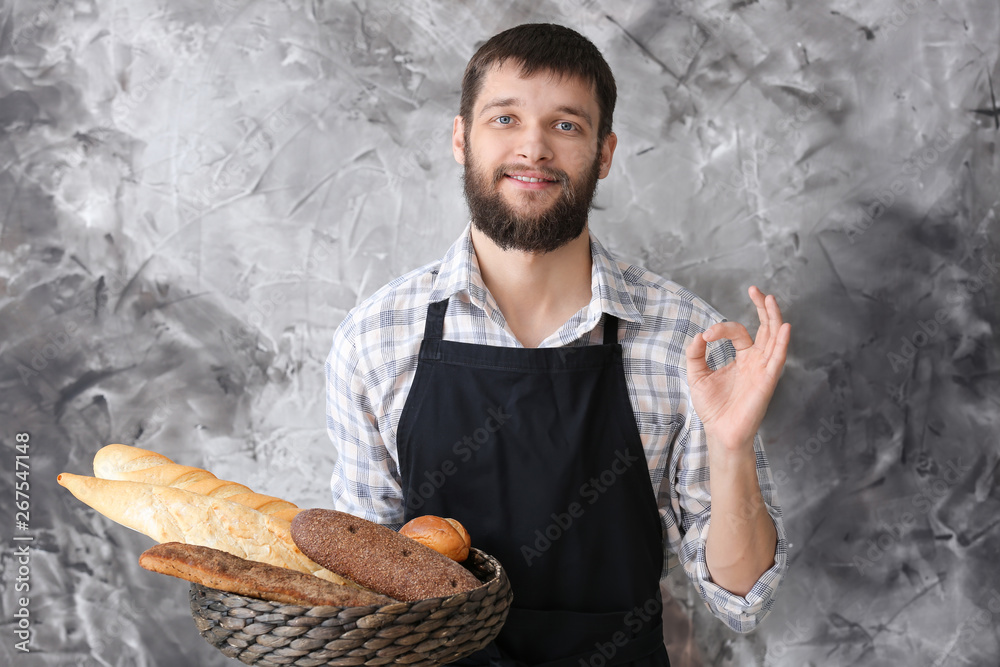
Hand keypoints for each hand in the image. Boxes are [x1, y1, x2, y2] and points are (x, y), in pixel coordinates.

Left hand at [685, 286, 790, 451]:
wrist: (719, 431)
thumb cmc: (712, 407)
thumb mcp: (696, 375)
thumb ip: (695, 354)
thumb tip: (699, 335)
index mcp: (742, 358)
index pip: (738, 332)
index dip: (722, 329)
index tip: (706, 336)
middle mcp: (756, 361)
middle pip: (765, 328)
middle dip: (762, 308)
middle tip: (756, 289)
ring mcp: (763, 369)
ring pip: (774, 338)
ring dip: (773, 318)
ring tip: (770, 299)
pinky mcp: (767, 380)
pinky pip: (778, 359)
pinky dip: (782, 342)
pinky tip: (784, 327)